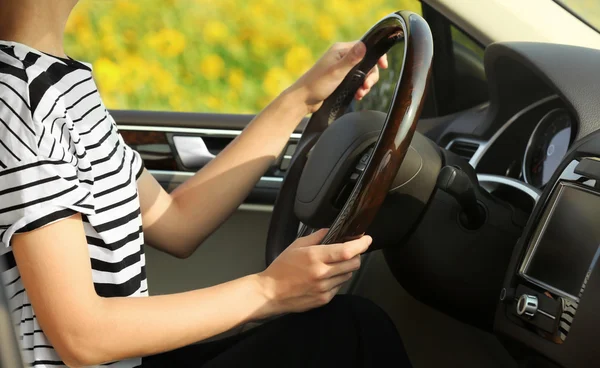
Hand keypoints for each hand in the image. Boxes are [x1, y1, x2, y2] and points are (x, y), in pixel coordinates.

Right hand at [257, 229, 371, 314]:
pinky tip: (325, 277)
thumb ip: (316, 237)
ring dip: (346, 268)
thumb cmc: (281, 269)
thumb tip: (331, 231)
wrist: (270, 292)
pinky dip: (337, 280)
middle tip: (350, 251)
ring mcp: (324, 288)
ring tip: (333, 265)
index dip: (361, 244)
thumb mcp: (296, 246)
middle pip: (354, 264)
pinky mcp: (324, 299)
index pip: (347, 250)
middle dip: (356, 256)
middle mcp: (322, 273)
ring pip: (348, 275)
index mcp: (315, 257)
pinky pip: (339, 286)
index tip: (366, 239)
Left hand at [288, 41, 387, 112]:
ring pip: (362, 73)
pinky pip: (356, 81)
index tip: (383, 66)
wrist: (303, 100)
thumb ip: (351, 59)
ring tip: (361, 93)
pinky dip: (359, 88)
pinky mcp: (340, 79)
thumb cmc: (317, 85)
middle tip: (367, 86)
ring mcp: (341, 68)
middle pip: (366, 62)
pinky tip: (357, 96)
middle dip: (370, 75)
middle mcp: (341, 57)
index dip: (376, 56)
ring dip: (365, 84)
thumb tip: (364, 45)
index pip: (365, 47)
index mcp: (341, 50)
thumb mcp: (336, 71)